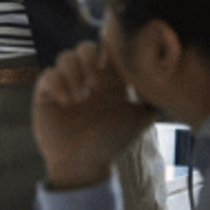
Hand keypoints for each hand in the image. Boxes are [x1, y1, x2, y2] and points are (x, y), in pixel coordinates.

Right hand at [32, 40, 156, 188]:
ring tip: (81, 96)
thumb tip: (163, 82)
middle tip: (94, 82)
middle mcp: (86, 78)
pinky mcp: (46, 94)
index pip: (106, 49)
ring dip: (74, 72)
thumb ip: (151, 99)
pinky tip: (67, 102)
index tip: (110, 60)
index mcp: (108, 80)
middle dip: (89, 58)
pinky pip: (48, 74)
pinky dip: (58, 84)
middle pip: (84, 47)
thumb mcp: (139, 119)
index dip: (108, 46)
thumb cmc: (110, 142)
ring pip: (65, 57)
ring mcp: (65, 85)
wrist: (83, 163)